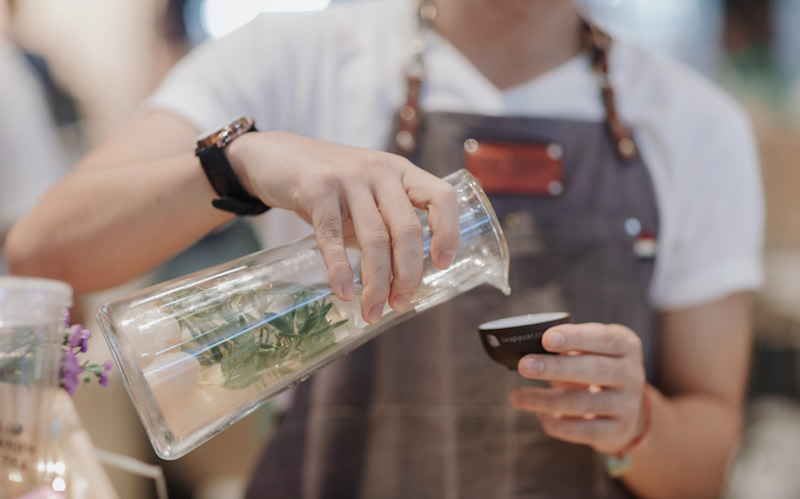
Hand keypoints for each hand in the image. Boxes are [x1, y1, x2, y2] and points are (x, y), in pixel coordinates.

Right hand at [226, 131, 459, 322]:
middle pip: (406, 229)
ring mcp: (349, 177)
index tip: (442, 265)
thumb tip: (403, 280)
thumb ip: (386, 222)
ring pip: (374, 238)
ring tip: (372, 310)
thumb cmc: (329, 184)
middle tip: (400, 303)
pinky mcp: (317, 188)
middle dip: (407, 274)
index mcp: (400, 172)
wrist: (274, 156)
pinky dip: (340, 269)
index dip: (448, 232)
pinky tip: (344, 292)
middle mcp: (380, 170)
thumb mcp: (367, 192)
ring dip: (376, 281)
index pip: (441, 197)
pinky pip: (333, 236)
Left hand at [509, 323, 647, 454]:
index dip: (575, 338)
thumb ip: (567, 347)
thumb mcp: (591, 351)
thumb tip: (528, 351)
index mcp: (626, 345)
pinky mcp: (619, 431)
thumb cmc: (596, 369)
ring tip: (515, 396)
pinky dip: (557, 424)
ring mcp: (628, 404)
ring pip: (582, 402)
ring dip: (544, 399)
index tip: (546, 339)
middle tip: (524, 365)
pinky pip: (583, 430)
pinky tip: (540, 416)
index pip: (603, 338)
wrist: (628, 410)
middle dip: (556, 368)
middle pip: (594, 370)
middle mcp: (632, 374)